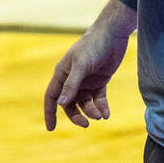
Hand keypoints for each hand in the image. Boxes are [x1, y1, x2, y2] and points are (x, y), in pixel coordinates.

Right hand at [44, 0, 135, 130]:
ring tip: (101, 115)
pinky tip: (106, 114)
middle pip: (70, 104)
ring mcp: (86, 80)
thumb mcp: (81, 66)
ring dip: (92, 111)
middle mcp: (72, 78)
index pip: (52, 96)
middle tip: (87, 124)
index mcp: (62, 73)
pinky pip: (98, 99)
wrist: (113, 34)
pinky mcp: (100, 81)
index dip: (50, 112)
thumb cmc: (93, 46)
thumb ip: (72, 85)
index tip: (50, 129)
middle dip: (76, 115)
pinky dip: (102, 107)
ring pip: (85, 103)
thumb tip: (61, 104)